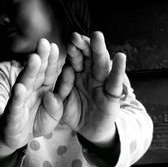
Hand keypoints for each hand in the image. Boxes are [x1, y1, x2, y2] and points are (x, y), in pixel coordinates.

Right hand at [0, 38, 63, 160]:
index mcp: (44, 87)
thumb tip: (53, 96)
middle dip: (41, 57)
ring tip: (34, 58)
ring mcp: (21, 99)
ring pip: (26, 83)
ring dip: (30, 71)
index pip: (49, 72)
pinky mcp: (13, 112)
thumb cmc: (36, 121)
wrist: (17, 136)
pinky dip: (17, 96)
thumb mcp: (53, 116)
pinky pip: (15, 103)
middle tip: (44, 42)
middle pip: (38, 72)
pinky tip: (19, 87)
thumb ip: (57, 106)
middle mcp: (32, 89)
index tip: (55, 46)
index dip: (52, 60)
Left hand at [56, 31, 125, 147]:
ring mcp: (101, 83)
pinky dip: (118, 69)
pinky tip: (120, 57)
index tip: (69, 41)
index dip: (73, 50)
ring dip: (99, 50)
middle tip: (76, 36)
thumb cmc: (74, 113)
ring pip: (101, 64)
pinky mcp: (112, 95)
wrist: (89, 129)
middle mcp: (89, 74)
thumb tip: (47, 96)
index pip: (75, 58)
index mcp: (76, 74)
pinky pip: (114, 81)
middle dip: (83, 45)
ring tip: (97, 37)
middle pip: (87, 56)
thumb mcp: (62, 106)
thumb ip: (55, 101)